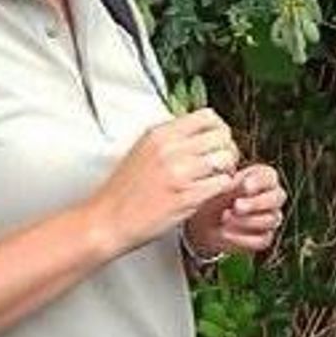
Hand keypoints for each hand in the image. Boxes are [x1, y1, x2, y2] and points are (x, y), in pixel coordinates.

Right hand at [86, 109, 237, 255]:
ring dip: (227, 168)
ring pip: (226, 158)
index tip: (216, 141)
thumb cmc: (123, 191)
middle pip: (222, 135)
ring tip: (216, 178)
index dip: (218, 128)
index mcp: (160, 134)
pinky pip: (222, 183)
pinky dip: (223, 187)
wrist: (108, 220)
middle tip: (221, 161)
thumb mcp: (143, 150)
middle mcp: (170, 149)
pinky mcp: (187, 196)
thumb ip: (170, 138)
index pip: (207, 116)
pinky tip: (211, 192)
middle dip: (227, 148)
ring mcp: (179, 173)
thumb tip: (196, 130)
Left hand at [185, 163, 286, 256]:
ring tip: (225, 217)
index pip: (270, 176)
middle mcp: (271, 197)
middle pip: (278, 198)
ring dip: (247, 220)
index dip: (259, 182)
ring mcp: (271, 218)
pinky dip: (243, 238)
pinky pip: (263, 240)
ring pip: (271, 219)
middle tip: (237, 205)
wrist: (206, 220)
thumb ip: (228, 180)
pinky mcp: (264, 237)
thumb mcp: (219, 184)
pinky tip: (226, 233)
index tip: (245, 186)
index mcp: (263, 178)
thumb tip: (233, 180)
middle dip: (256, 202)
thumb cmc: (216, 196)